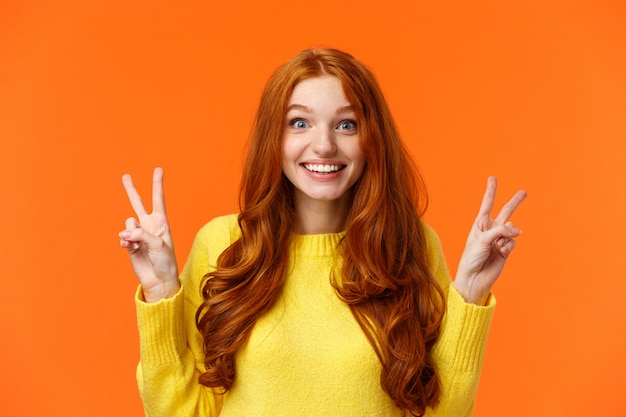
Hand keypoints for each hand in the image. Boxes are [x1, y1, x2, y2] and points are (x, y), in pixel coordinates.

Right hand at [119, 167, 179, 302]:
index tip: (158, 169)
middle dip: (131, 190)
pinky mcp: (130, 244)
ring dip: (130, 233)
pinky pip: (122, 236)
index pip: (158, 199)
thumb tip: (124, 232)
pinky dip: (124, 242)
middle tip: (125, 176)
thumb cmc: (165, 261)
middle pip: (138, 203)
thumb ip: (141, 235)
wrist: (158, 279)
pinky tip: (130, 249)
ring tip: (136, 244)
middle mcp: (149, 225)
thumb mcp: (158, 245)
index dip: (157, 184)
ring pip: (128, 223)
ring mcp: (138, 234)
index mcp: (161, 222)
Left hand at [454, 176, 526, 304]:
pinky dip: (508, 245)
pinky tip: (501, 251)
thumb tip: (518, 231)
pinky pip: (513, 241)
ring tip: (497, 246)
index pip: (487, 204)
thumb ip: (500, 230)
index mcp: (480, 224)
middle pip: (505, 212)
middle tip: (524, 192)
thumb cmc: (472, 257)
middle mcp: (491, 229)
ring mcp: (499, 239)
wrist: (475, 278)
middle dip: (514, 202)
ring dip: (507, 235)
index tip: (493, 178)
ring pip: (512, 229)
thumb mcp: (482, 239)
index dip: (491, 191)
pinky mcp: (506, 249)